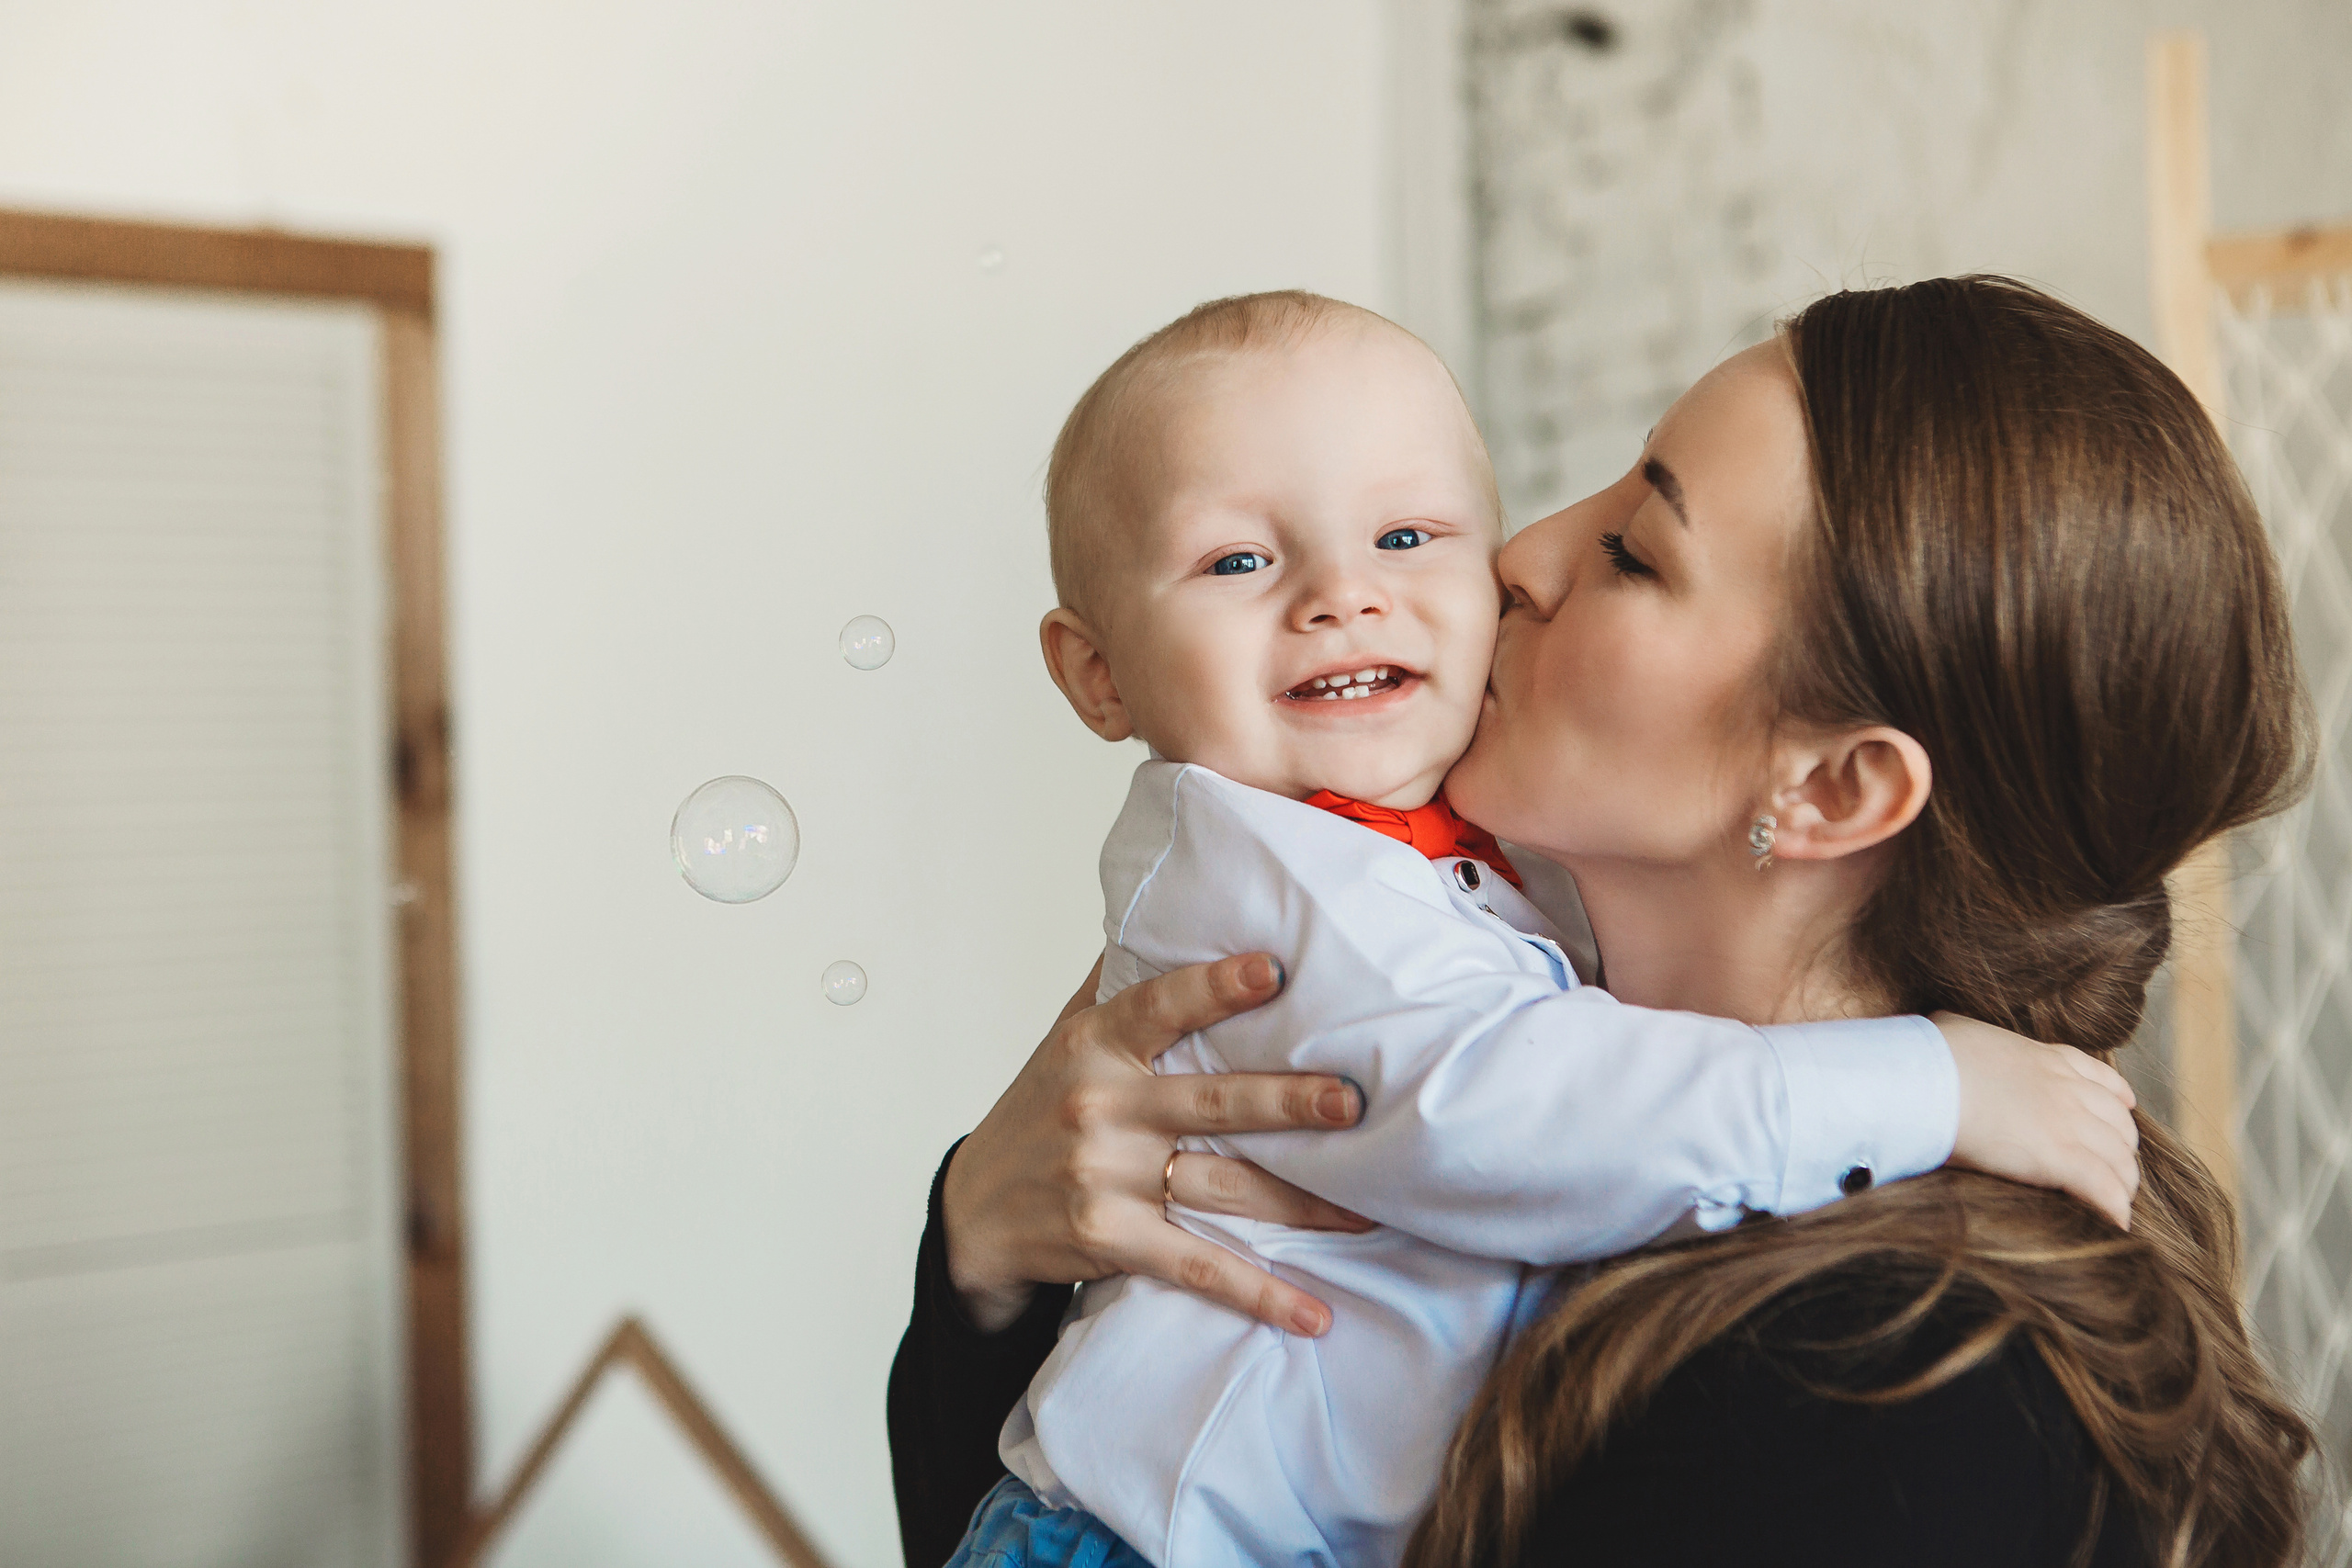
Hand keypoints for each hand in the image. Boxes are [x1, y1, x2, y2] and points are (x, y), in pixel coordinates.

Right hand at [942, 952, 1370, 1335]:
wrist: (972, 1217)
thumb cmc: (1036, 1113)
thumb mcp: (1061, 1037)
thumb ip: (1115, 983)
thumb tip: (1163, 903)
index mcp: (1092, 1046)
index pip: (1158, 1006)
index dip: (1214, 987)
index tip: (1274, 969)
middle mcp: (1100, 1108)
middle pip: (1210, 1102)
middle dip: (1285, 1101)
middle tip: (1350, 1101)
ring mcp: (1106, 1178)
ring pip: (1222, 1187)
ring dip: (1301, 1204)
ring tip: (1368, 1209)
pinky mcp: (1113, 1242)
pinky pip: (1199, 1268)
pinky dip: (1260, 1296)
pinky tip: (1314, 1316)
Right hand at [1936, 1012, 2140, 1228]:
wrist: (1925, 1078)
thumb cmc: (1929, 1056)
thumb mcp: (1956, 1030)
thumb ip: (1966, 1036)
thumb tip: (1943, 1031)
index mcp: (2043, 1059)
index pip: (2097, 1076)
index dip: (2116, 1096)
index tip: (2124, 1106)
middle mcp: (2066, 1088)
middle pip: (2118, 1121)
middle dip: (2121, 1145)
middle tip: (2113, 1166)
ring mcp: (2067, 1122)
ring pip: (2118, 1157)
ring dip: (2123, 1181)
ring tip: (2119, 1200)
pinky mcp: (2059, 1157)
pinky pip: (2103, 1187)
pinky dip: (2114, 1206)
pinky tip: (2117, 1221)